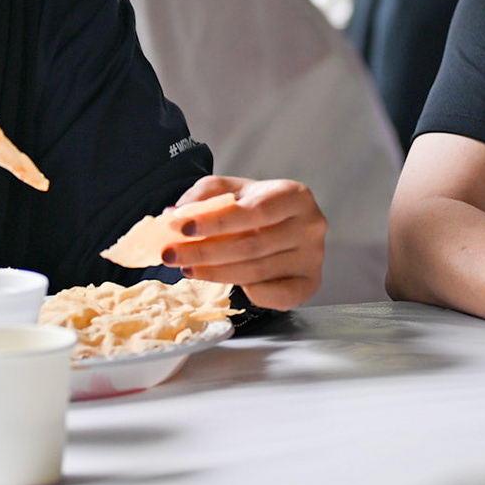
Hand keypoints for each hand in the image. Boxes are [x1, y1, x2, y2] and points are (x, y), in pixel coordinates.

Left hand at [160, 175, 326, 309]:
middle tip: (170, 254)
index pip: (254, 211)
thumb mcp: (230, 189)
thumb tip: (175, 214)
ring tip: (185, 267)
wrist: (282, 223)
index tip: (181, 228)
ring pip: (257, 271)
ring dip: (215, 273)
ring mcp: (313, 257)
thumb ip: (203, 196)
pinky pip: (276, 296)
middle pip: (253, 246)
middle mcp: (311, 226)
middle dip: (205, 252)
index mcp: (295, 195)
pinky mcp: (310, 283)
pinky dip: (247, 292)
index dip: (216, 222)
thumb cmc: (255, 205)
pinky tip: (222, 281)